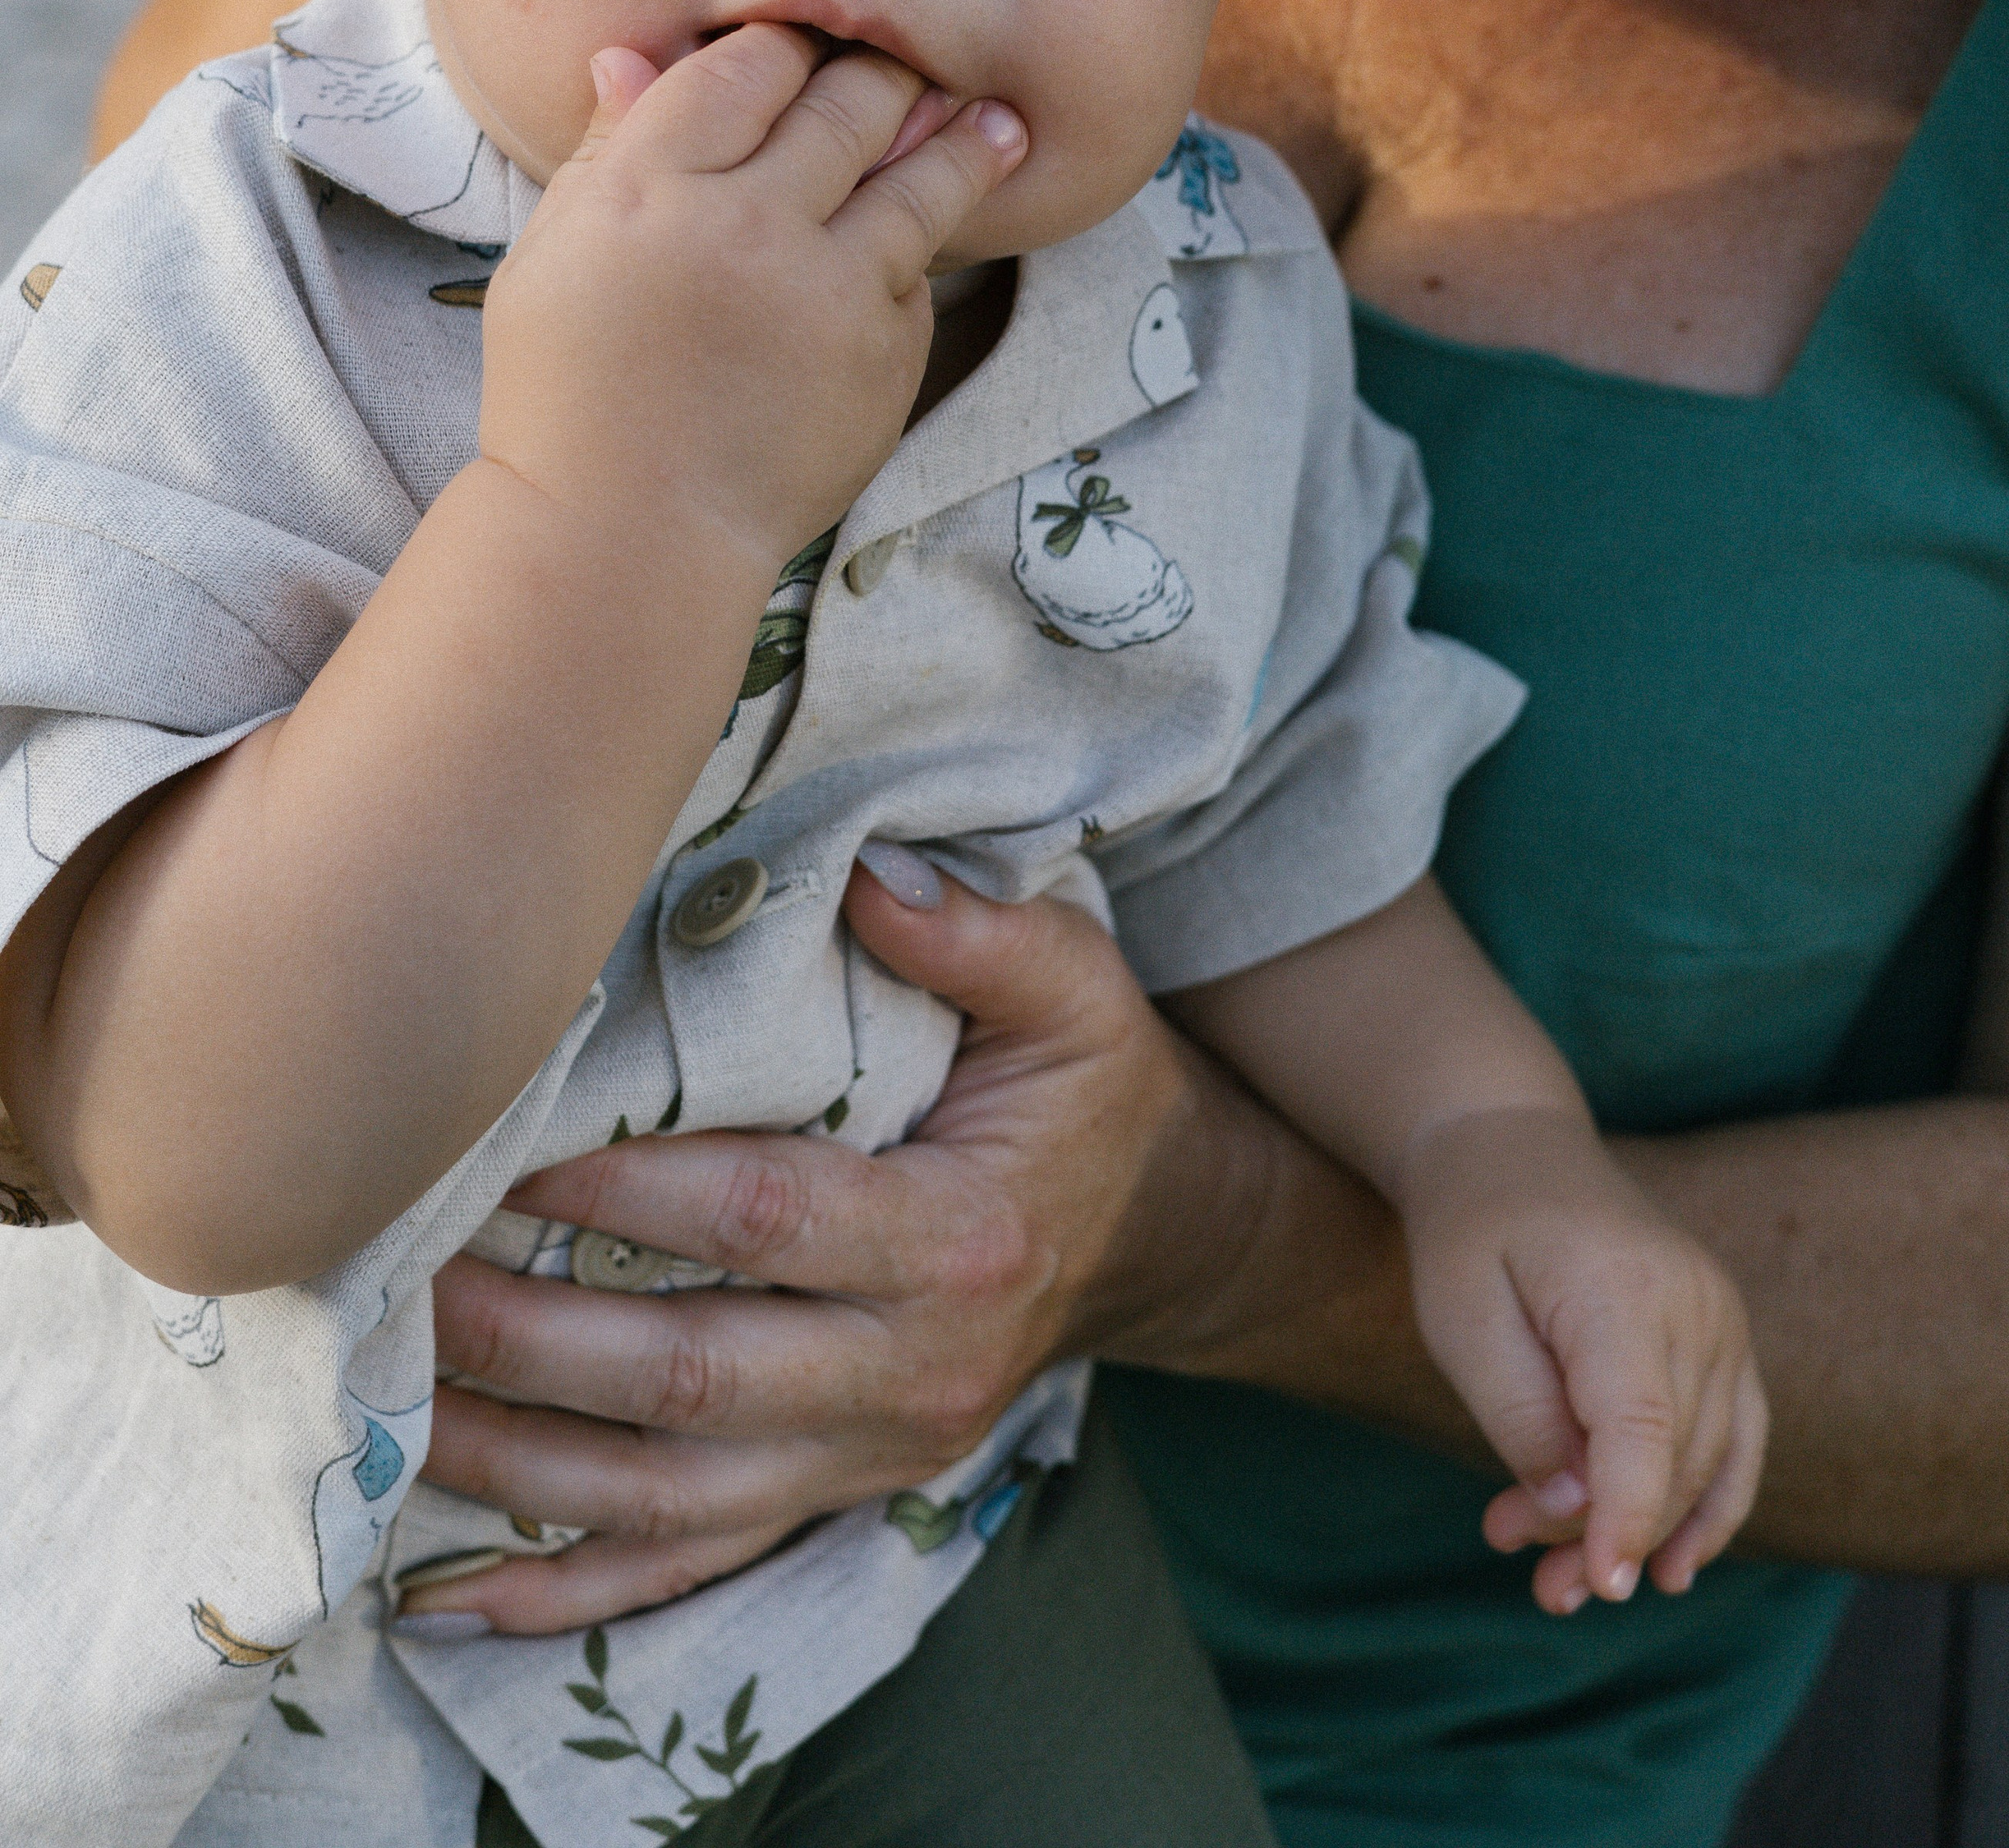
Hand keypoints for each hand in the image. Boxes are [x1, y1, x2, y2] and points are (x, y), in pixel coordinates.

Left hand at [401, 863, 1270, 1632]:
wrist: (1161, 1239)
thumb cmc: (1092, 1092)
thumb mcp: (1076, 987)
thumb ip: (976, 933)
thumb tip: (867, 877)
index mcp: (962, 1238)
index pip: (762, 1218)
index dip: (622, 1191)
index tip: (499, 1144)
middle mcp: (913, 1373)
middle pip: (686, 1375)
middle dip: (526, 1335)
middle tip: (398, 1272)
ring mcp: (869, 1459)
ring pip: (659, 1494)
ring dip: (512, 1461)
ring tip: (384, 1400)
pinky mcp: (833, 1502)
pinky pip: (683, 1569)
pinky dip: (561, 1594)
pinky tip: (440, 1594)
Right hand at [481, 28, 1026, 583]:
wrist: (631, 535)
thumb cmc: (572, 393)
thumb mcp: (552, 259)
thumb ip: (606, 154)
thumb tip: (632, 56)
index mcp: (650, 188)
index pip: (745, 68)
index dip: (783, 45)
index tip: (802, 45)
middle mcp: (748, 223)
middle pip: (844, 102)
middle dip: (877, 71)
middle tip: (899, 61)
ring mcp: (830, 290)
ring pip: (920, 176)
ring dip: (957, 136)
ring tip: (991, 119)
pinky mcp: (886, 353)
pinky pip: (916, 274)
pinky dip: (919, 249)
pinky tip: (936, 224)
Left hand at [1401, 1106, 1767, 1616]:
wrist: (1512, 1145)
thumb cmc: (1472, 1229)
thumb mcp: (1460, 1318)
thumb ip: (1519, 1415)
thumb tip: (1575, 1510)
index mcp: (1623, 1287)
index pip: (1644, 1430)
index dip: (1626, 1518)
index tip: (1601, 1585)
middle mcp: (1695, 1302)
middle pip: (1668, 1458)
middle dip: (1598, 1531)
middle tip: (1512, 1558)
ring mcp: (1722, 1315)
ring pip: (1703, 1461)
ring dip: (1637, 1530)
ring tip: (1555, 1578)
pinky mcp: (1726, 1332)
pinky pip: (1738, 1439)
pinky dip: (1710, 1507)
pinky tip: (1669, 1565)